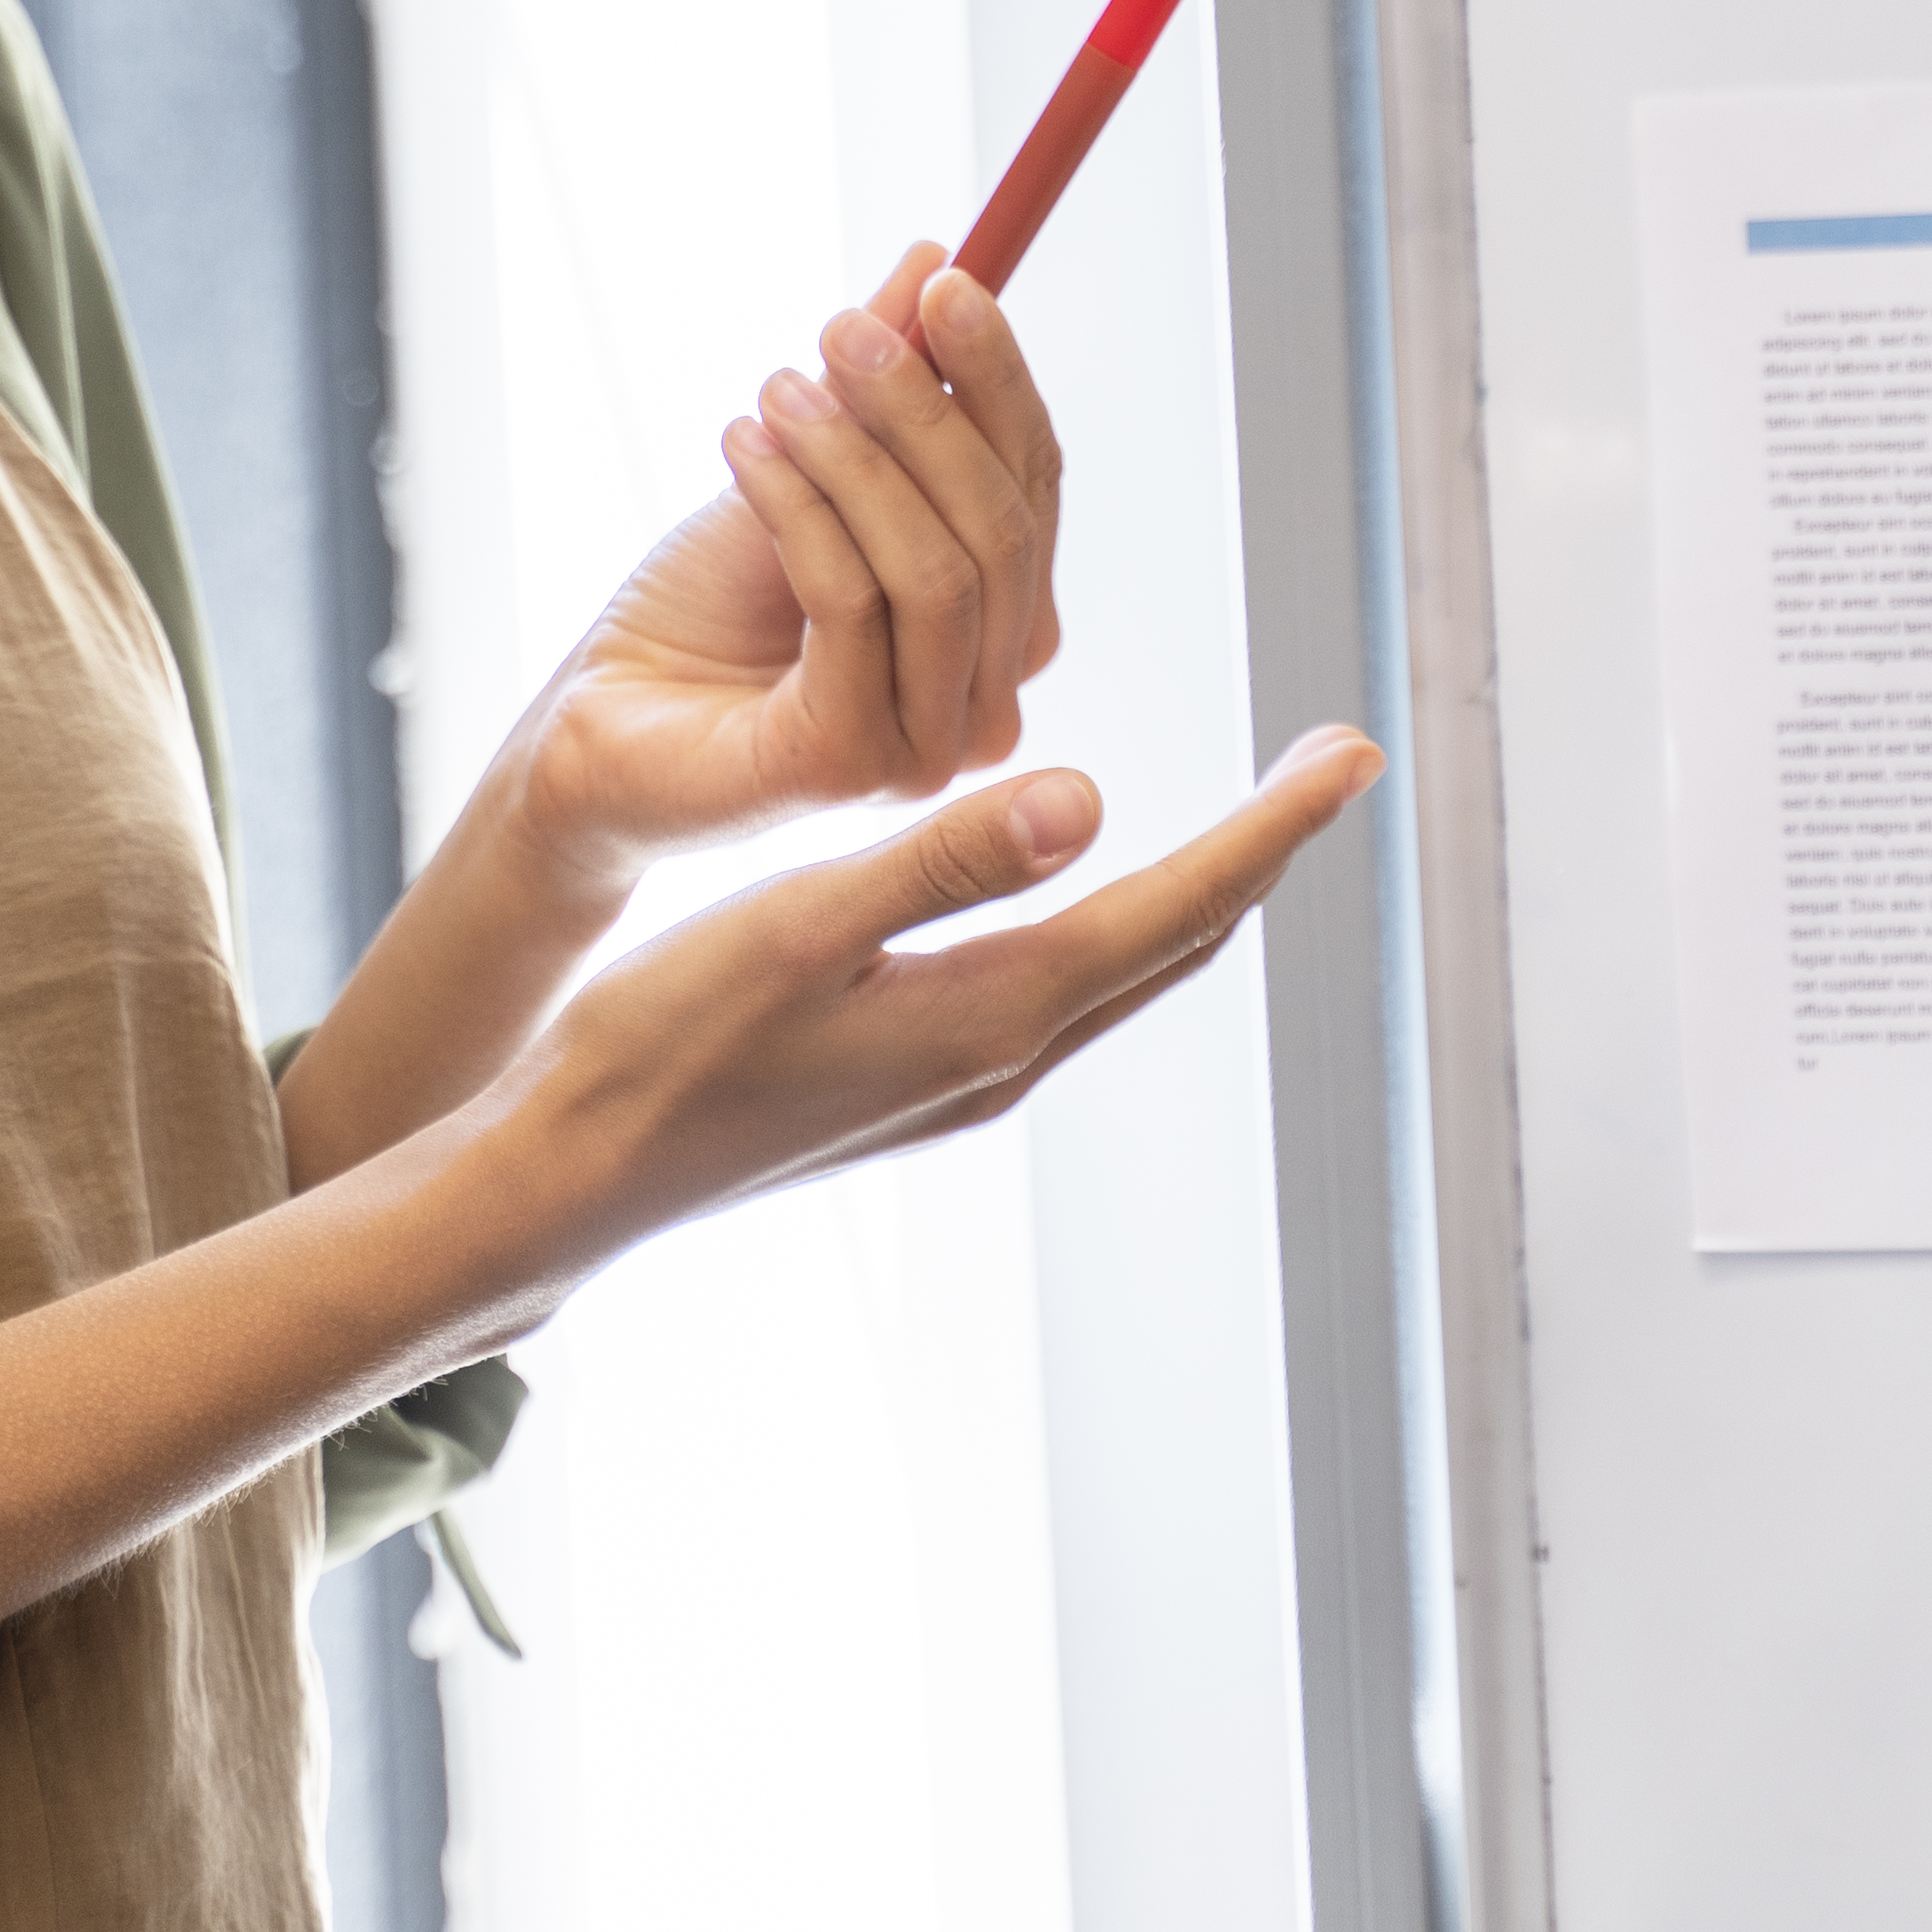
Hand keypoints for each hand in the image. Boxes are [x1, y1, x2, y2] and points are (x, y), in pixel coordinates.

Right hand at [458, 731, 1389, 1291]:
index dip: (1275, 824)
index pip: (1178, 904)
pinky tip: (1090, 895)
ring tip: (1247, 820)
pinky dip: (1112, 928)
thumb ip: (943, 861)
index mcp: (993, 1014)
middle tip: (1326, 764)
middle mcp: (1005, 1060)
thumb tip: (1093, 801)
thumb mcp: (799, 926)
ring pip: (1124, 974)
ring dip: (1194, 892)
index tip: (1354, 752)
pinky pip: (1061, 996)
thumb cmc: (664, 1044)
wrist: (577, 1179)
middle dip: (1261, 850)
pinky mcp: (922, 1086)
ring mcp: (966, 1084)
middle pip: (1176, 942)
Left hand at [494, 246, 1071, 883]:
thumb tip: (931, 262)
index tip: (948, 282)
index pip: (1035, 488)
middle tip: (844, 327)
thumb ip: (881, 384)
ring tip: (775, 388)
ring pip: (938, 569)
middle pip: (1004, 526)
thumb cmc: (704, 612)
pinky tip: (742, 450)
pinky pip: (852, 604)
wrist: (599, 721)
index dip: (999, 381)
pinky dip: (799, 507)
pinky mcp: (852, 765)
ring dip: (855, 457)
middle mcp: (985, 696)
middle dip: (929, 409)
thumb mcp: (803, 469)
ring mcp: (928, 746)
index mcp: (996, 624)